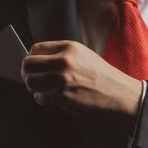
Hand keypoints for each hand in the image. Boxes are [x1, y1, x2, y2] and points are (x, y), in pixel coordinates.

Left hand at [20, 40, 142, 116]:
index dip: (32, 58)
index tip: (34, 66)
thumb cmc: (102, 76)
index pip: (36, 48)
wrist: (119, 94)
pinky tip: (53, 99)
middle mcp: (63, 60)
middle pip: (28, 64)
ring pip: (30, 82)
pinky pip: (40, 98)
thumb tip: (37, 62)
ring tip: (44, 90)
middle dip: (28, 73)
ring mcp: (62, 78)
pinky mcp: (63, 96)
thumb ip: (62, 55)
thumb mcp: (83, 56)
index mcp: (69, 47)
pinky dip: (44, 100)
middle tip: (34, 79)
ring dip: (34, 88)